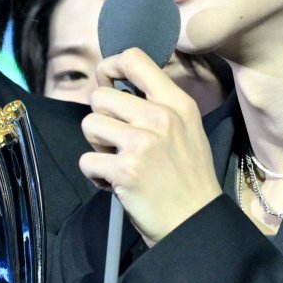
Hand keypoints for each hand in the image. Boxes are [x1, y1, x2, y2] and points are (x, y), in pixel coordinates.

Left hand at [79, 48, 223, 246]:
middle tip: (116, 142)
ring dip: (96, 147)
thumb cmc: (188, 180)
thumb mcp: (187, 131)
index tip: (107, 85)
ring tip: (118, 163)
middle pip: (100, 96)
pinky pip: (86, 160)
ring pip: (89, 125)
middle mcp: (161, 117)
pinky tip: (116, 184)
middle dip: (100, 120)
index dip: (108, 68)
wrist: (196, 224)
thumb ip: (158, 106)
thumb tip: (116, 87)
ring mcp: (142, 142)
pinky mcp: (125, 169)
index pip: (133, 58)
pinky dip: (95, 176)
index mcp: (178, 103)